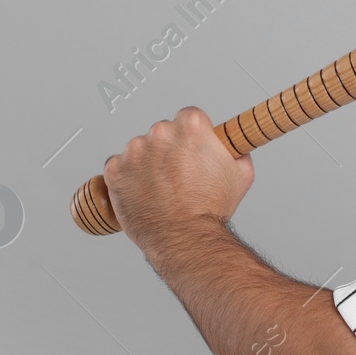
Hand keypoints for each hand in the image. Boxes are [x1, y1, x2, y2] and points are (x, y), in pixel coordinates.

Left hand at [103, 106, 254, 254]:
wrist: (184, 238)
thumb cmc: (209, 208)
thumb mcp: (241, 174)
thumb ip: (235, 151)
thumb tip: (232, 146)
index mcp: (190, 127)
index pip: (189, 116)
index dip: (194, 135)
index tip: (192, 149)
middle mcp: (160, 133)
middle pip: (164, 132)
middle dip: (170, 149)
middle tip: (179, 174)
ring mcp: (134, 151)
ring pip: (141, 149)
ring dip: (148, 163)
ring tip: (162, 188)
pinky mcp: (115, 170)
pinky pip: (120, 167)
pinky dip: (129, 177)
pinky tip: (144, 192)